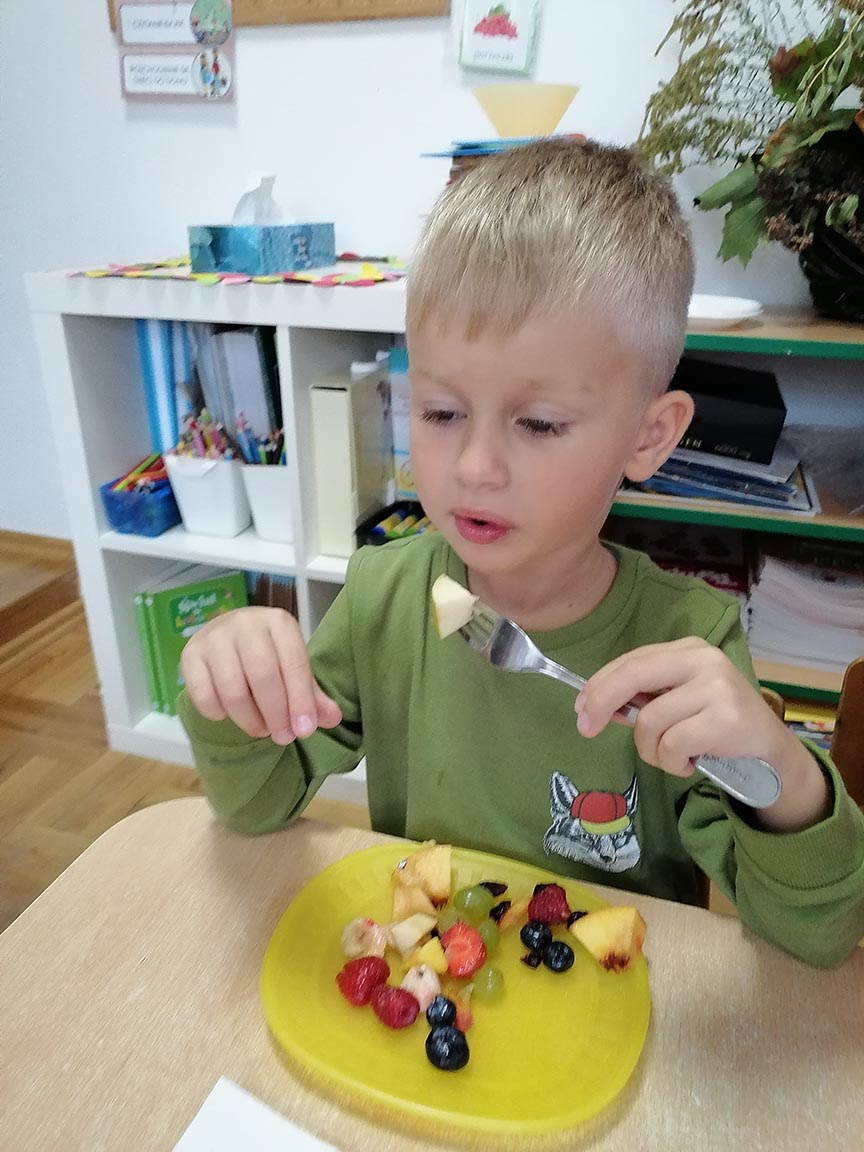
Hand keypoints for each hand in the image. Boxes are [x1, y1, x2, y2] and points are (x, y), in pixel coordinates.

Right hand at [180, 607, 341, 744]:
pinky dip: (218, 713)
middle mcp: (245, 623)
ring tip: (260, 729)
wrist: (228, 635)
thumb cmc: (268, 654)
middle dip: (276, 713)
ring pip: (232, 688)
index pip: (294, 663)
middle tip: (283, 737)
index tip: (305, 730)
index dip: (301, 700)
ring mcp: (213, 637)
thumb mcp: (293, 668)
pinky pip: (203, 694)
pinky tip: (229, 715)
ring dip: (249, 718)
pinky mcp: (189, 654)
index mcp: (278, 622)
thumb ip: (312, 694)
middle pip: (263, 675)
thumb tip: (333, 719)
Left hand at [574, 638, 829, 830]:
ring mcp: (717, 687)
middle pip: (633, 676)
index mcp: (688, 649)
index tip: (580, 708)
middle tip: (586, 729)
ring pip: (650, 722)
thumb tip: (592, 706)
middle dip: (601, 703)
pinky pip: (672, 745)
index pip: (632, 660)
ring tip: (671, 756)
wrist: (768, 749)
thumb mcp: (677, 702)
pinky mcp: (726, 718)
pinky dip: (671, 762)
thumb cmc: (714, 724)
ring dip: (650, 750)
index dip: (599, 684)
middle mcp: (703, 659)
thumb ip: (642, 699)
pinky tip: (689, 762)